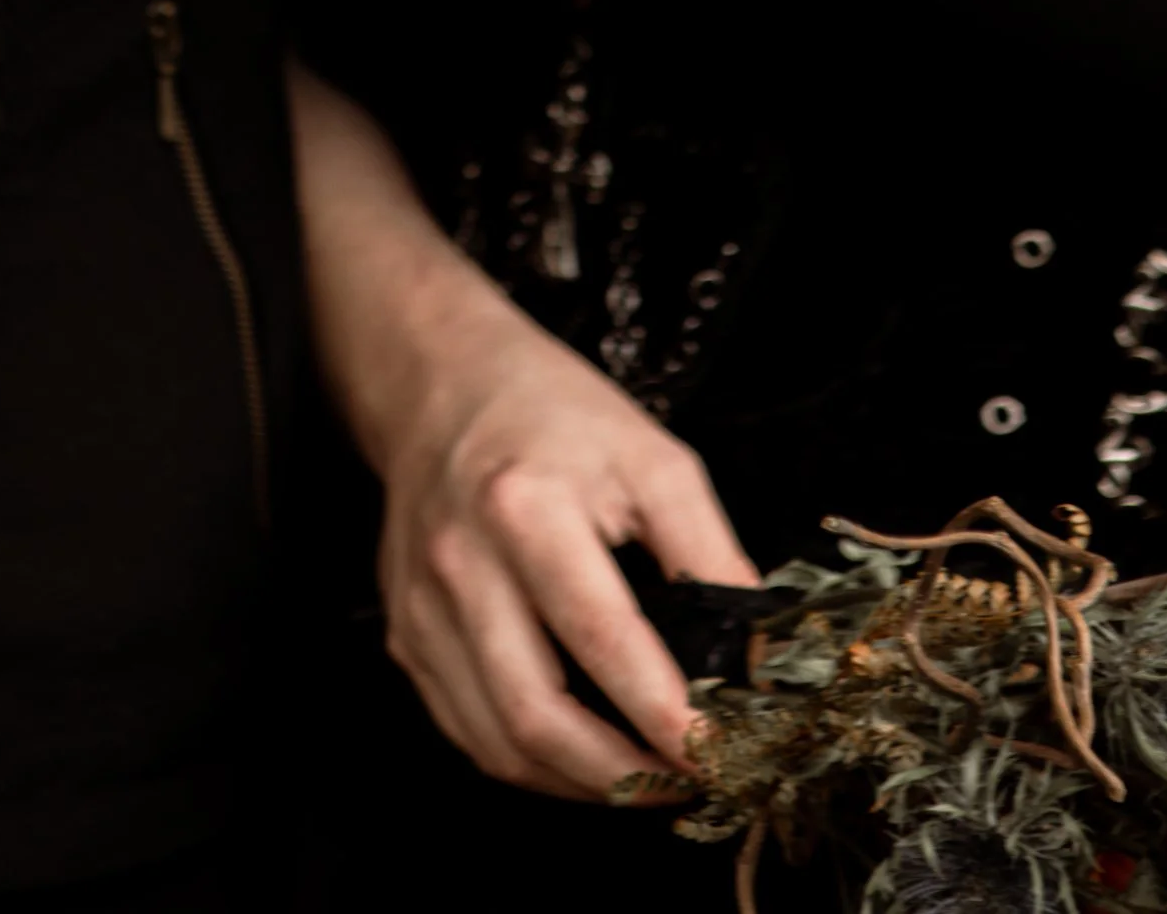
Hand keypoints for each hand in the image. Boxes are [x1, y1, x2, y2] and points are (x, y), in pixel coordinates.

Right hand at [371, 286, 754, 800]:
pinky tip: (586, 754)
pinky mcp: (405, 637)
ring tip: (649, 778)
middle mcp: (461, 565)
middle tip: (691, 782)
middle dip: (625, 776)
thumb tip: (761, 655)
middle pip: (538, 715)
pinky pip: (469, 731)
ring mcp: (422, 609)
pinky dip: (534, 763)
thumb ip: (711, 555)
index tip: (723, 754)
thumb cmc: (557, 414)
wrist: (442, 382)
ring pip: (499, 744)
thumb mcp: (653, 460)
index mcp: (525, 508)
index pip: (603, 640)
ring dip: (582, 784)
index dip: (665, 716)